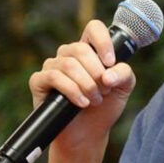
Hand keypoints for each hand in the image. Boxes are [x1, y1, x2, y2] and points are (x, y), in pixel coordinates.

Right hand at [28, 20, 136, 156]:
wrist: (88, 134)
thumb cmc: (105, 107)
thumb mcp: (123, 88)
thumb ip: (124, 74)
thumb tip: (109, 73)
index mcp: (89, 50)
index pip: (93, 28)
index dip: (102, 41)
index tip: (110, 61)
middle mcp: (69, 54)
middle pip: (81, 49)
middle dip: (96, 72)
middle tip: (104, 90)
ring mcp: (52, 66)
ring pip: (68, 64)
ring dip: (86, 84)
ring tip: (95, 100)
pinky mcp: (39, 81)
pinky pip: (53, 77)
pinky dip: (71, 90)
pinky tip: (81, 102)